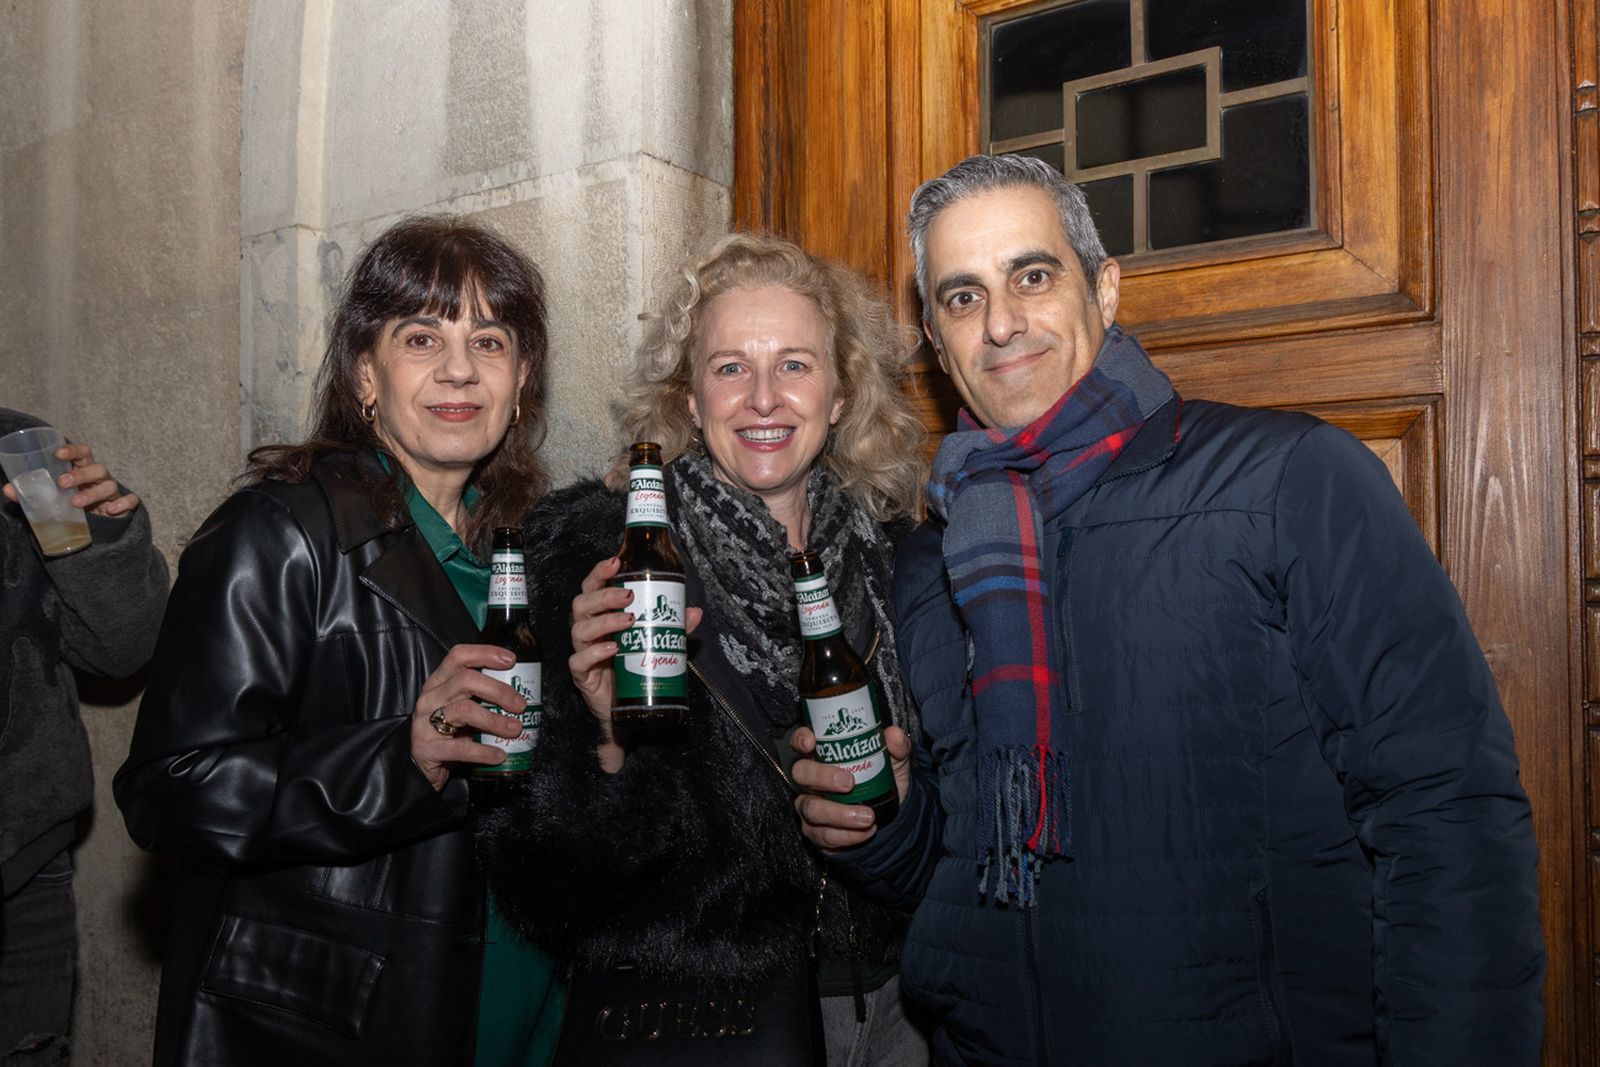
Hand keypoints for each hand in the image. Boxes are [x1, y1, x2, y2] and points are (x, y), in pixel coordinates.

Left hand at [1, 441, 139, 516]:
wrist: (96, 527)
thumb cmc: (72, 504)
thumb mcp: (52, 497)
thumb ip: (32, 493)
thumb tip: (8, 489)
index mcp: (83, 470)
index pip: (83, 453)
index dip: (73, 450)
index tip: (58, 454)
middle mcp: (100, 478)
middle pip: (97, 468)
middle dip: (81, 474)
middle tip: (62, 483)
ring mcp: (112, 492)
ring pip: (109, 485)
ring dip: (93, 492)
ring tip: (76, 503)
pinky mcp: (123, 507)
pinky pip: (130, 501)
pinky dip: (122, 504)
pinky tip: (111, 511)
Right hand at [409, 644, 527, 790]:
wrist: (420, 768)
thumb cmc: (448, 734)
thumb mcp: (462, 710)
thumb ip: (482, 699)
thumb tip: (520, 696)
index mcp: (439, 683)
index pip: (459, 656)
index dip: (485, 653)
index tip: (511, 660)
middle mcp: (430, 698)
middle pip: (465, 680)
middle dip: (498, 690)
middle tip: (520, 705)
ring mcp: (424, 723)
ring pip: (464, 710)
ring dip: (495, 720)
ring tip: (515, 729)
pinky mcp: (426, 749)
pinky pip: (459, 748)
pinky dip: (483, 752)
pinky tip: (499, 756)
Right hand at [567, 555, 701, 772]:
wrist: (628, 708)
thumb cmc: (636, 666)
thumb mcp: (658, 642)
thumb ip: (674, 627)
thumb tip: (694, 611)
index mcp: (602, 615)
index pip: (593, 587)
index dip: (600, 572)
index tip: (616, 561)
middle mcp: (588, 630)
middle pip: (583, 604)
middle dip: (604, 595)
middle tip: (629, 596)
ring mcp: (583, 652)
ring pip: (581, 629)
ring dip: (604, 621)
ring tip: (628, 620)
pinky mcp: (582, 676)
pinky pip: (579, 661)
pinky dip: (594, 653)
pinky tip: (612, 649)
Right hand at [792, 725, 911, 850]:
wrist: (889, 816)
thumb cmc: (881, 781)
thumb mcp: (894, 762)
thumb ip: (896, 746)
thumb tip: (894, 735)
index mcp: (823, 757)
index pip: (801, 742)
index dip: (800, 740)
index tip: (811, 743)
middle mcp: (811, 781)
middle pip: (801, 774)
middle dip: (822, 777)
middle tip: (849, 782)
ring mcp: (810, 807)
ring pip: (812, 809)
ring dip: (840, 814)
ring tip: (868, 816)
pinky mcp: (817, 833)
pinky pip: (825, 835)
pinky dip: (848, 835)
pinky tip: (866, 831)